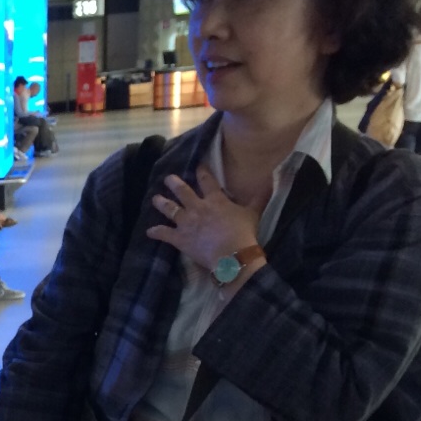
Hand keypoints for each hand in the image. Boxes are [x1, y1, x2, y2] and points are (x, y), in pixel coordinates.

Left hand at [145, 167, 262, 272]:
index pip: (207, 180)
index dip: (201, 172)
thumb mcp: (254, 212)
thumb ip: (260, 195)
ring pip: (170, 209)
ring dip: (161, 203)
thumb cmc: (244, 233)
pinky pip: (164, 234)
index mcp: (215, 200)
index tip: (197, 165)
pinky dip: (156, 232)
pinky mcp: (179, 238)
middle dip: (174, 183)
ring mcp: (186, 223)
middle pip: (183, 191)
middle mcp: (197, 207)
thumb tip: (272, 178)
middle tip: (168, 178)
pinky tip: (148, 231)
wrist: (231, 255)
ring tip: (155, 199)